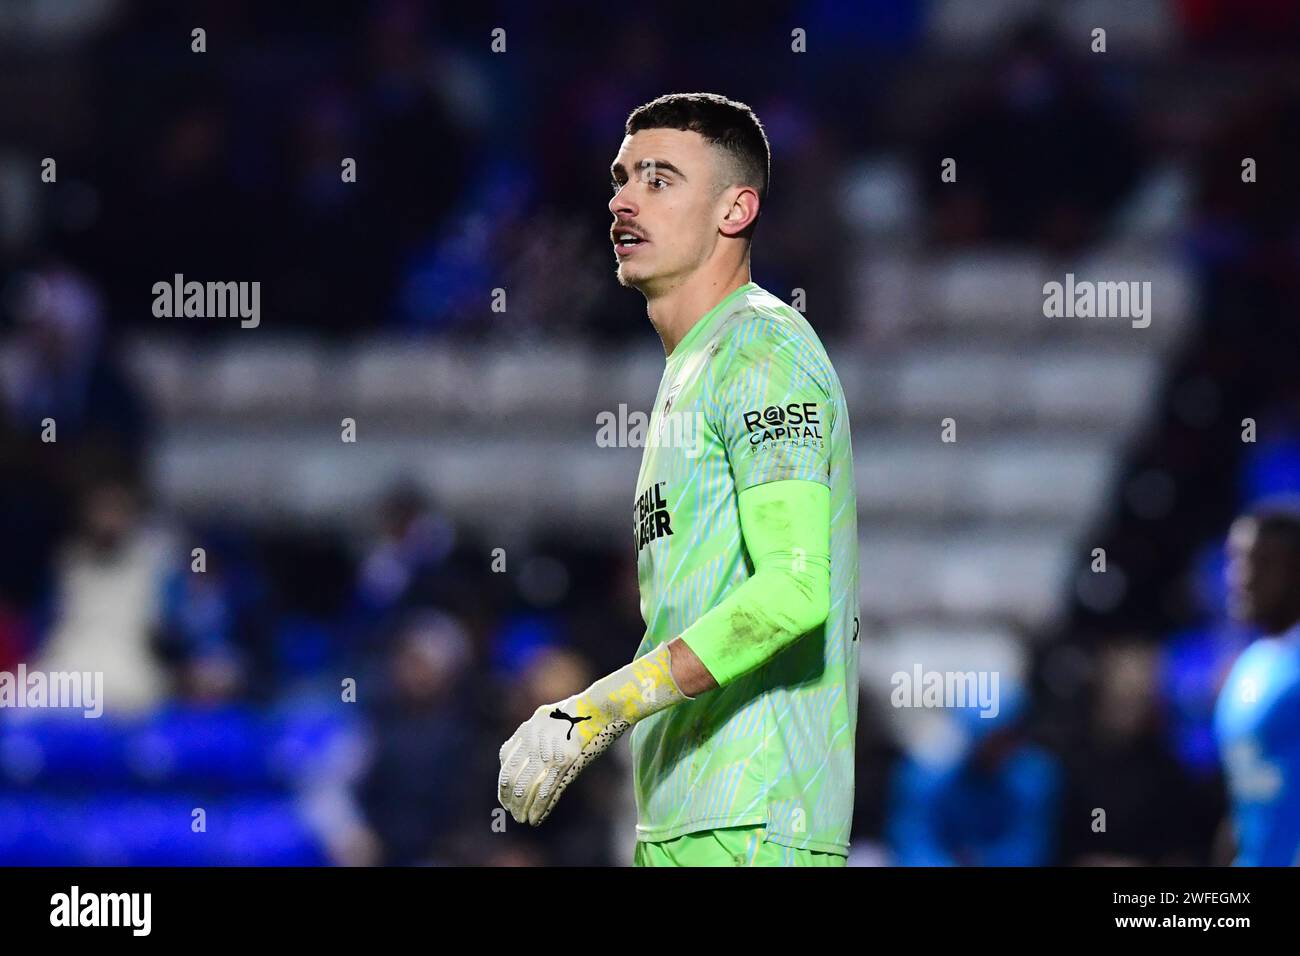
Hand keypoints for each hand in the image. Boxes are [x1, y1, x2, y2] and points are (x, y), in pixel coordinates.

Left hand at [497, 695, 628, 825]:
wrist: (600, 707)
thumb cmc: (580, 714)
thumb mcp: (550, 717)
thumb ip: (535, 733)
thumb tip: (525, 751)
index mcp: (528, 728)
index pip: (506, 758)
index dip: (503, 782)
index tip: (505, 796)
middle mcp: (532, 739)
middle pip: (512, 776)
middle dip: (510, 798)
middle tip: (512, 813)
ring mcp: (547, 750)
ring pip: (526, 787)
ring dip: (522, 807)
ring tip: (522, 819)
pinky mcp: (563, 761)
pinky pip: (546, 790)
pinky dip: (539, 808)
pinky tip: (535, 818)